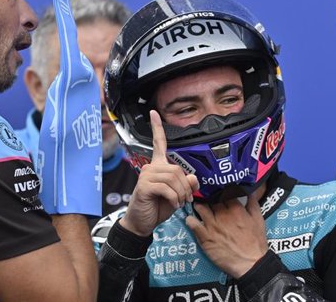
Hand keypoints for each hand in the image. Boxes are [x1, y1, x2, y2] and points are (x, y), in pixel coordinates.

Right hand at [120, 110, 198, 236]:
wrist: (142, 223)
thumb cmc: (158, 207)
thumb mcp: (177, 195)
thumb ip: (186, 184)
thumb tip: (193, 177)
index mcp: (158, 166)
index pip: (158, 143)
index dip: (157, 128)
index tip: (153, 112)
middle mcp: (151, 167)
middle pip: (177, 169)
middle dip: (186, 187)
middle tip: (185, 199)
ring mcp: (146, 176)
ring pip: (174, 179)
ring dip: (181, 194)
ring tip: (178, 203)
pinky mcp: (144, 186)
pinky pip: (167, 188)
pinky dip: (174, 198)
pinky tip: (172, 204)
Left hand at [186, 192, 267, 277]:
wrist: (250, 262)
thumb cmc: (255, 242)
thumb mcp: (259, 219)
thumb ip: (253, 203)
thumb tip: (250, 191)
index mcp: (236, 209)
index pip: (224, 193)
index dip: (221, 192)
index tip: (218, 192)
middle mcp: (223, 214)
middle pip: (211, 200)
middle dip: (209, 198)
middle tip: (207, 198)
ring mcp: (213, 225)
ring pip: (200, 208)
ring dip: (198, 206)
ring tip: (198, 207)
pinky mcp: (206, 237)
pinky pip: (193, 224)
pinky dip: (190, 220)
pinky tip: (190, 220)